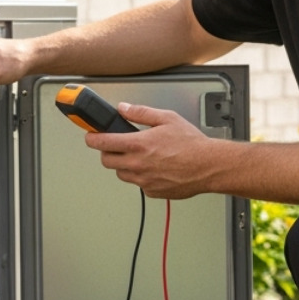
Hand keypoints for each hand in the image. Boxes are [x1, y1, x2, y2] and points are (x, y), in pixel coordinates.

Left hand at [83, 103, 217, 199]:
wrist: (208, 166)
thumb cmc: (192, 144)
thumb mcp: (167, 118)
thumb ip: (141, 113)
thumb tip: (124, 109)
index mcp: (138, 145)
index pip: (103, 143)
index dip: (92, 139)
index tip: (90, 137)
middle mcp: (138, 164)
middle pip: (107, 161)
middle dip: (107, 152)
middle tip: (115, 146)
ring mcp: (144, 180)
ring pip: (121, 174)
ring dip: (123, 165)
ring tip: (139, 157)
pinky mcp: (152, 191)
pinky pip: (138, 184)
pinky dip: (140, 176)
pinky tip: (154, 168)